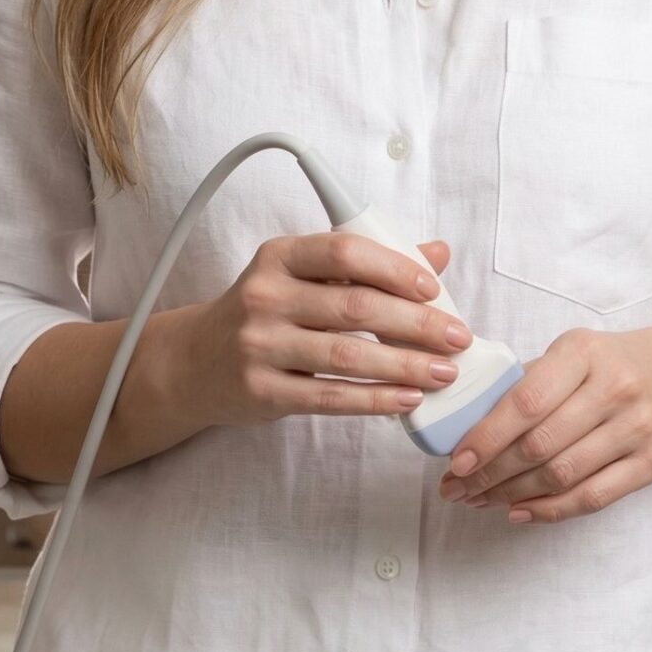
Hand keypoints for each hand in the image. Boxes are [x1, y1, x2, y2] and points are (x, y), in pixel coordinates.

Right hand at [168, 228, 472, 433]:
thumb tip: (438, 252)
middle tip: (457, 338)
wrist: (194, 363)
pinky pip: (329, 398)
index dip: (394, 269)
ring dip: (404, 366)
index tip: (434, 290)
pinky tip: (406, 399)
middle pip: (355, 307)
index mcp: (279, 256)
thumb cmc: (264, 313)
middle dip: (416, 324)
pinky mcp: (261, 391)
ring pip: (346, 357)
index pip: (344, 252)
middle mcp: (265, 296)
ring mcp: (259, 345)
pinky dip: (374, 400)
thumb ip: (367, 264)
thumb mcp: (301, 276)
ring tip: (443, 373)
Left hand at [437, 324, 651, 522]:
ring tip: (480, 500)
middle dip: (490, 473)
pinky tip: (519, 511)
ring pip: (563, 475)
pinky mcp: (651, 464)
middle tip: (456, 488)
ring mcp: (637, 429)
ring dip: (512, 494)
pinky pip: (593, 498)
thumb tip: (466, 424)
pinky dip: (550, 511)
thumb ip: (526, 382)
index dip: (486, 436)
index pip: (526, 401)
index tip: (455, 461)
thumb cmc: (610, 365)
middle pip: (541, 445)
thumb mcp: (571, 352)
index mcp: (584, 353)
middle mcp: (615, 389)